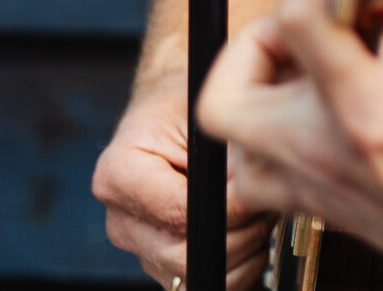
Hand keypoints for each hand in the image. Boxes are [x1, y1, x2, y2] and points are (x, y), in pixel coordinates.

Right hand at [91, 75, 276, 289]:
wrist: (174, 118)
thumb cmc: (184, 108)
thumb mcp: (202, 109)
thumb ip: (225, 151)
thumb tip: (252, 189)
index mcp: (117, 175)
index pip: (179, 213)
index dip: (229, 206)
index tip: (256, 188)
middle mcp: (121, 220)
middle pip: (188, 255)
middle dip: (241, 230)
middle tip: (264, 197)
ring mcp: (142, 250)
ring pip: (203, 275)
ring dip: (246, 249)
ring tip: (257, 210)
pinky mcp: (165, 268)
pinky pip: (210, 282)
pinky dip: (240, 265)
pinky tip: (248, 231)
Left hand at [197, 0, 382, 290]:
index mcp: (371, 120)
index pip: (304, 24)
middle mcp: (330, 160)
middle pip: (226, 98)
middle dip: (254, 41)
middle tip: (303, 18)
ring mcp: (322, 191)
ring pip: (236, 141)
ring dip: (255, 91)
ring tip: (303, 62)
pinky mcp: (329, 210)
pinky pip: (263, 174)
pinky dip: (272, 135)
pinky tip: (315, 110)